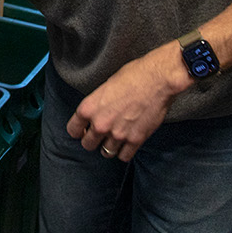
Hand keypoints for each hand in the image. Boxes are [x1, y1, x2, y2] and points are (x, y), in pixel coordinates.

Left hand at [67, 45, 184, 160]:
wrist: (158, 79)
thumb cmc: (133, 75)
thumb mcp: (106, 86)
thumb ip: (97, 105)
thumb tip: (96, 114)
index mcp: (89, 108)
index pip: (73, 130)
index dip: (79, 130)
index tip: (84, 130)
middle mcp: (100, 124)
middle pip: (87, 144)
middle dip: (93, 140)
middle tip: (100, 135)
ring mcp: (118, 134)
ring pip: (105, 152)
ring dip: (109, 146)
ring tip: (115, 139)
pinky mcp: (135, 140)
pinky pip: (124, 156)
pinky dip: (124, 152)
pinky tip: (127, 144)